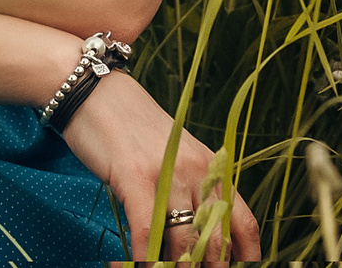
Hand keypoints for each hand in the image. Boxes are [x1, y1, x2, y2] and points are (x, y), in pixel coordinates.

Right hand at [59, 72, 260, 261]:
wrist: (95, 92)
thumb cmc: (131, 129)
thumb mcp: (174, 156)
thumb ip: (190, 189)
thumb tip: (197, 234)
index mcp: (212, 167)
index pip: (243, 223)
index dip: (245, 257)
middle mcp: (198, 171)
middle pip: (216, 241)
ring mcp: (168, 174)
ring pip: (184, 244)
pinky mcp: (136, 177)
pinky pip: (149, 232)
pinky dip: (145, 258)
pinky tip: (135, 266)